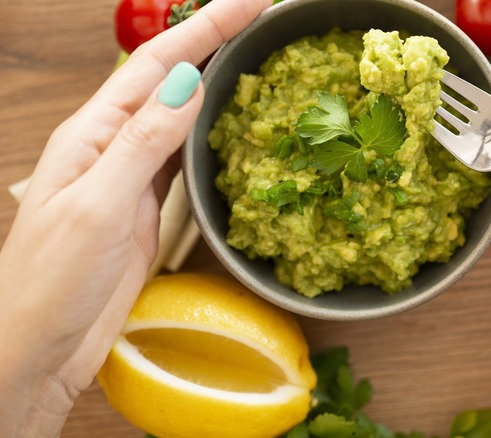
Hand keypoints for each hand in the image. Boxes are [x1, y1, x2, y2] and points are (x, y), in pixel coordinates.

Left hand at [0, 0, 270, 434]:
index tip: (252, 2)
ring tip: (257, 58)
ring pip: (181, 113)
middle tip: (265, 20)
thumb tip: (188, 84)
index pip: (158, 63)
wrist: (38, 347)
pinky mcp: (148, 208)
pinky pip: (185, 157)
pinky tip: (232, 125)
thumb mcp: (97, 205)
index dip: (206, 26)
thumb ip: (144, 144)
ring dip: (218, 81)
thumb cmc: (49, 281)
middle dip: (216, 40)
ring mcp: (133, 176)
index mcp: (94, 132)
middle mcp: (114, 145)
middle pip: (171, 77)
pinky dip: (213, 133)